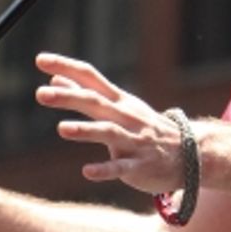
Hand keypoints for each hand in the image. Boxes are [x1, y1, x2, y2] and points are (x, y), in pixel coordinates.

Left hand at [34, 52, 185, 194]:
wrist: (190, 154)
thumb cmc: (144, 128)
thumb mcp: (117, 107)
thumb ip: (86, 93)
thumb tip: (54, 79)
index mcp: (118, 101)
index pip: (90, 77)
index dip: (66, 67)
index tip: (40, 60)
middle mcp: (125, 116)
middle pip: (95, 102)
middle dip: (68, 97)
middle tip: (40, 94)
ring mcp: (134, 141)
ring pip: (109, 132)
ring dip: (86, 130)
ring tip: (62, 129)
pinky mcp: (141, 165)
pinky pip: (122, 167)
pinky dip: (105, 169)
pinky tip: (87, 172)